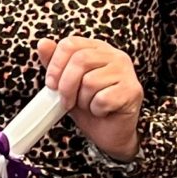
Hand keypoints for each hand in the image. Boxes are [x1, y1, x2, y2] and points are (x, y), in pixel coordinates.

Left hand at [36, 36, 142, 162]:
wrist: (109, 134)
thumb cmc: (89, 106)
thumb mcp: (66, 83)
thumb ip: (55, 63)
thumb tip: (43, 44)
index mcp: (97, 48)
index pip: (71, 43)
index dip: (55, 63)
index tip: (51, 83)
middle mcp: (114, 55)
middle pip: (80, 60)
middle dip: (66, 86)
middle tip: (65, 101)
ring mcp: (127, 72)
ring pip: (91, 81)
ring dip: (83, 100)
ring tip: (89, 105)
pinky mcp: (133, 91)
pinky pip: (103, 98)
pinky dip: (96, 109)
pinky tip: (102, 111)